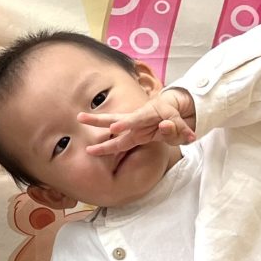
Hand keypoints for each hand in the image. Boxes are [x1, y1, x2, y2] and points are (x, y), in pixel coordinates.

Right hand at [81, 87, 196, 156]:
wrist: (171, 112)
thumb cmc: (176, 118)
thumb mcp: (182, 124)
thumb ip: (177, 128)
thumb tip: (166, 127)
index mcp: (149, 114)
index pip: (135, 119)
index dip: (125, 125)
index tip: (114, 129)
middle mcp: (136, 119)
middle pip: (115, 119)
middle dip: (98, 120)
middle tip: (81, 118)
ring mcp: (131, 127)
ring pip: (111, 125)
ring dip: (95, 123)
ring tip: (78, 118)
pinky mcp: (129, 133)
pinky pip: (116, 138)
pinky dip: (104, 144)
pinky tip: (91, 148)